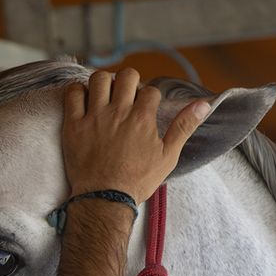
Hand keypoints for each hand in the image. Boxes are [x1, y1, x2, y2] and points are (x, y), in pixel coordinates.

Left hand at [61, 68, 210, 202]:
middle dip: (129, 82)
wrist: (105, 199)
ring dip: (104, 83)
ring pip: (99, 78)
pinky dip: (77, 92)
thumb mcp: (168, 156)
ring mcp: (94, 117)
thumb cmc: (137, 181)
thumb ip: (184, 127)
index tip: (144, 109)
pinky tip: (84, 101)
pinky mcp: (73, 125)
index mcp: (143, 118)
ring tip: (105, 96)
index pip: (150, 90)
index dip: (149, 98)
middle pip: (126, 75)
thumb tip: (204, 104)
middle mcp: (119, 112)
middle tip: (125, 97)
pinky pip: (72, 93)